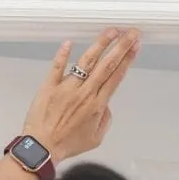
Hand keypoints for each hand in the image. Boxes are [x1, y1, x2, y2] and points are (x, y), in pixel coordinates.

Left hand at [21, 28, 140, 161]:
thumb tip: (106, 104)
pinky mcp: (49, 86)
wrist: (43, 148)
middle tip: (132, 32)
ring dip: (100, 45)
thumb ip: (105, 119)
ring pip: (86, 62)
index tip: (135, 46)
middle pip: (106, 65)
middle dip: (121, 46)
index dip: (127, 60)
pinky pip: (57, 67)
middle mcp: (84, 93)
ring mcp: (66, 87)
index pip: (116, 77)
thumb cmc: (68, 144)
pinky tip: (69, 42)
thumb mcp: (95, 138)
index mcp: (97, 105)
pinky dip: (63, 54)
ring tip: (111, 31)